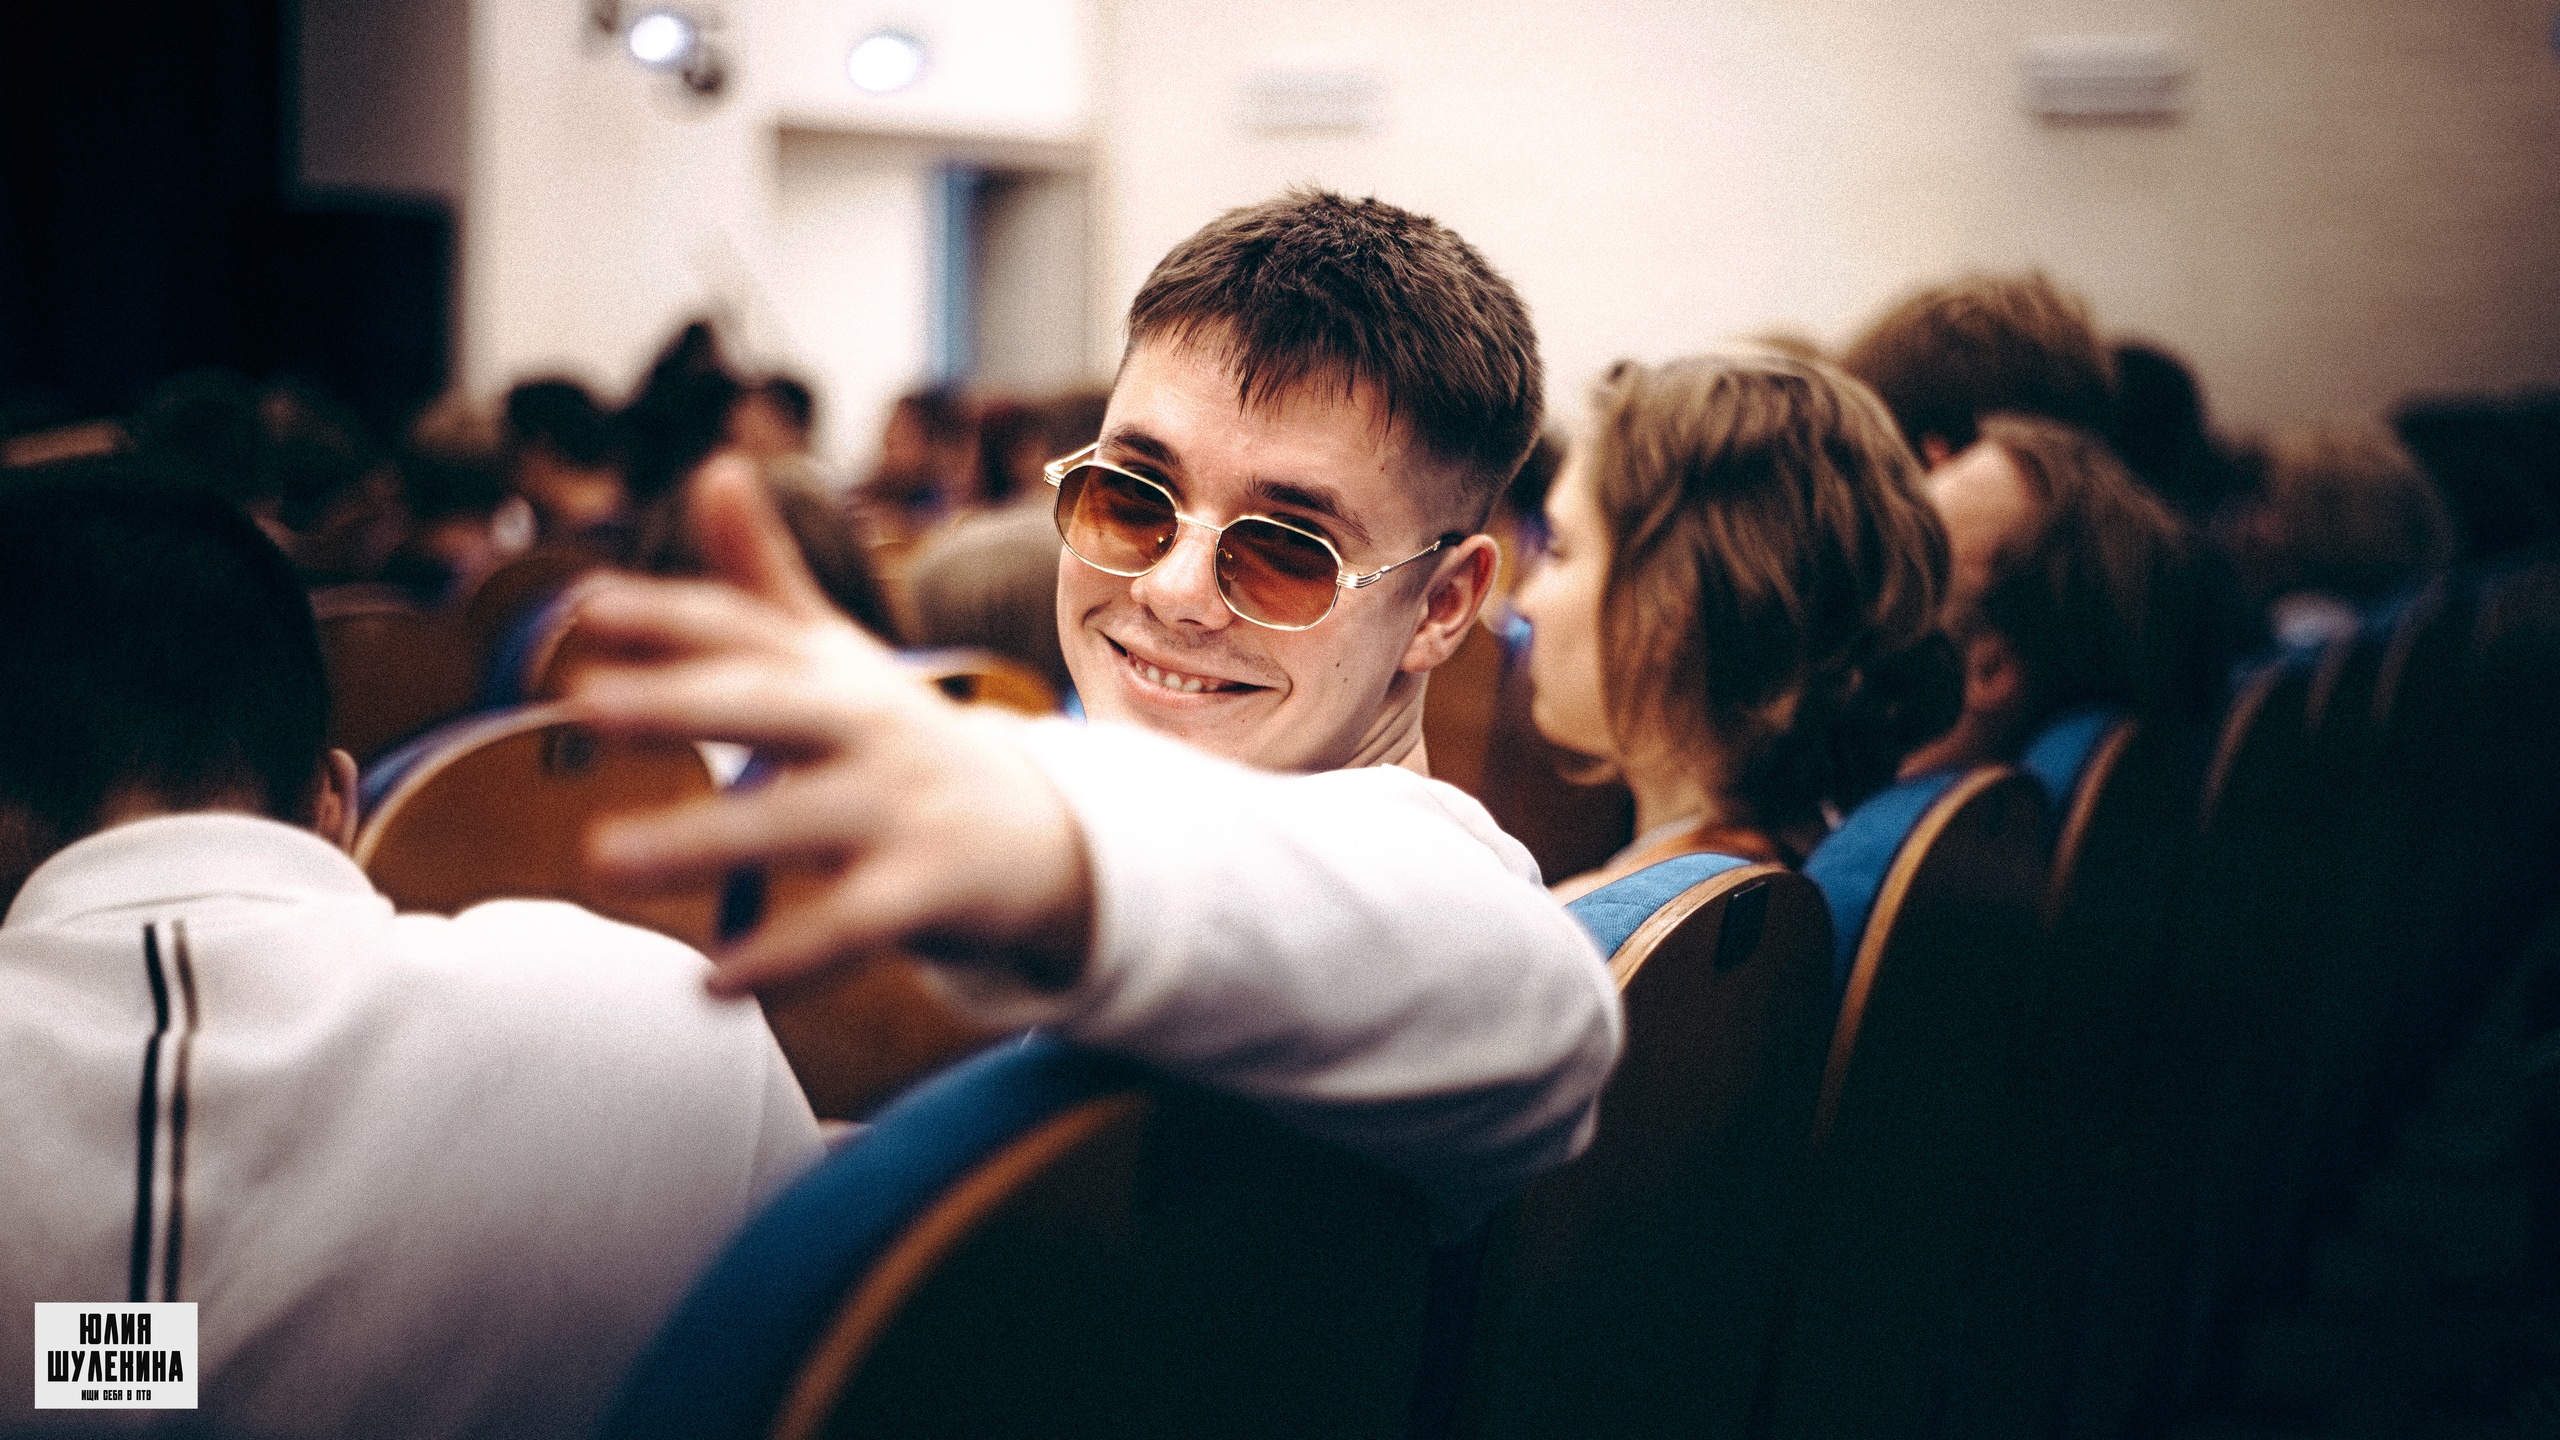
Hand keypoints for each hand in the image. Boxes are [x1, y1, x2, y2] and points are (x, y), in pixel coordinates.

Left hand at [564, 457, 1093, 997]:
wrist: (1049, 834)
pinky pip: (852, 926)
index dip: (672, 618)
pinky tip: (713, 983)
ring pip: (799, 822)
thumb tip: (714, 467)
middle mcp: (870, 727)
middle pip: (772, 708)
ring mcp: (901, 807)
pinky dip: (787, 955)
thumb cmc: (906, 741)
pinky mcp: (927, 890)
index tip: (587, 610)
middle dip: (682, 702)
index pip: (749, 634)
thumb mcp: (841, 660)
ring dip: (702, 840)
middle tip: (583, 706)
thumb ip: (765, 581)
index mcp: (835, 671)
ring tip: (597, 859)